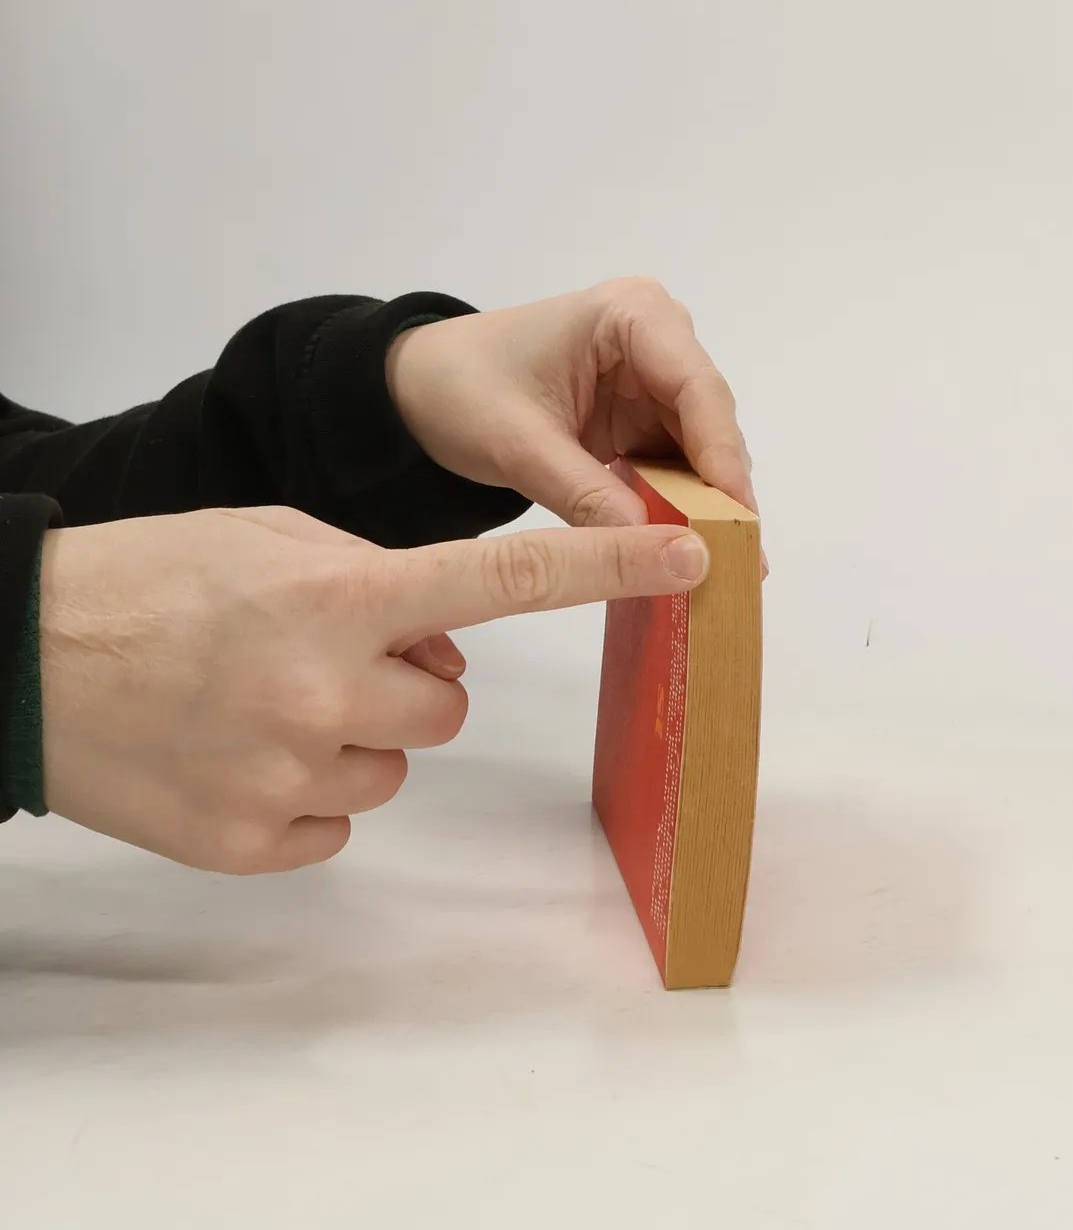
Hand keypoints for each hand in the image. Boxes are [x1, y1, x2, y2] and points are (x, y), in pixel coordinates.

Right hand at [39, 505, 709, 872]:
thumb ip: (382, 579)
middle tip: (324, 651)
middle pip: (449, 698)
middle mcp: (328, 686)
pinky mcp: (249, 841)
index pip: (511, 578)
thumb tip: (450, 640)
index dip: (613, 569)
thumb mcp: (278, 540)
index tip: (695, 560)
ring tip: (263, 697)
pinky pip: (337, 821)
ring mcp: (287, 773)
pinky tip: (240, 751)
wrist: (21, 658)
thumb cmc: (155, 581)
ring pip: (397, 760)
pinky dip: (305, 791)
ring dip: (355, 731)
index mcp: (344, 594)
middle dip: (411, 673)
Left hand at [385, 279, 755, 529]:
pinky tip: (692, 547)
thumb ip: (585, 493)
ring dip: (709, 503)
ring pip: (702, 445)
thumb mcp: (517, 443)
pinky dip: (683, 504)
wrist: (418, 387)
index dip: (721, 455)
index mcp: (632, 314)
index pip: (696, 387)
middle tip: (742, 560)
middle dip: (723, 490)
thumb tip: (652, 548)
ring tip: (729, 567)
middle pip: (710, 418)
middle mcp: (659, 336)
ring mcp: (654, 376)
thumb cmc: (458, 389)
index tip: (736, 521)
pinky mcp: (643, 413)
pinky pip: (677, 461)